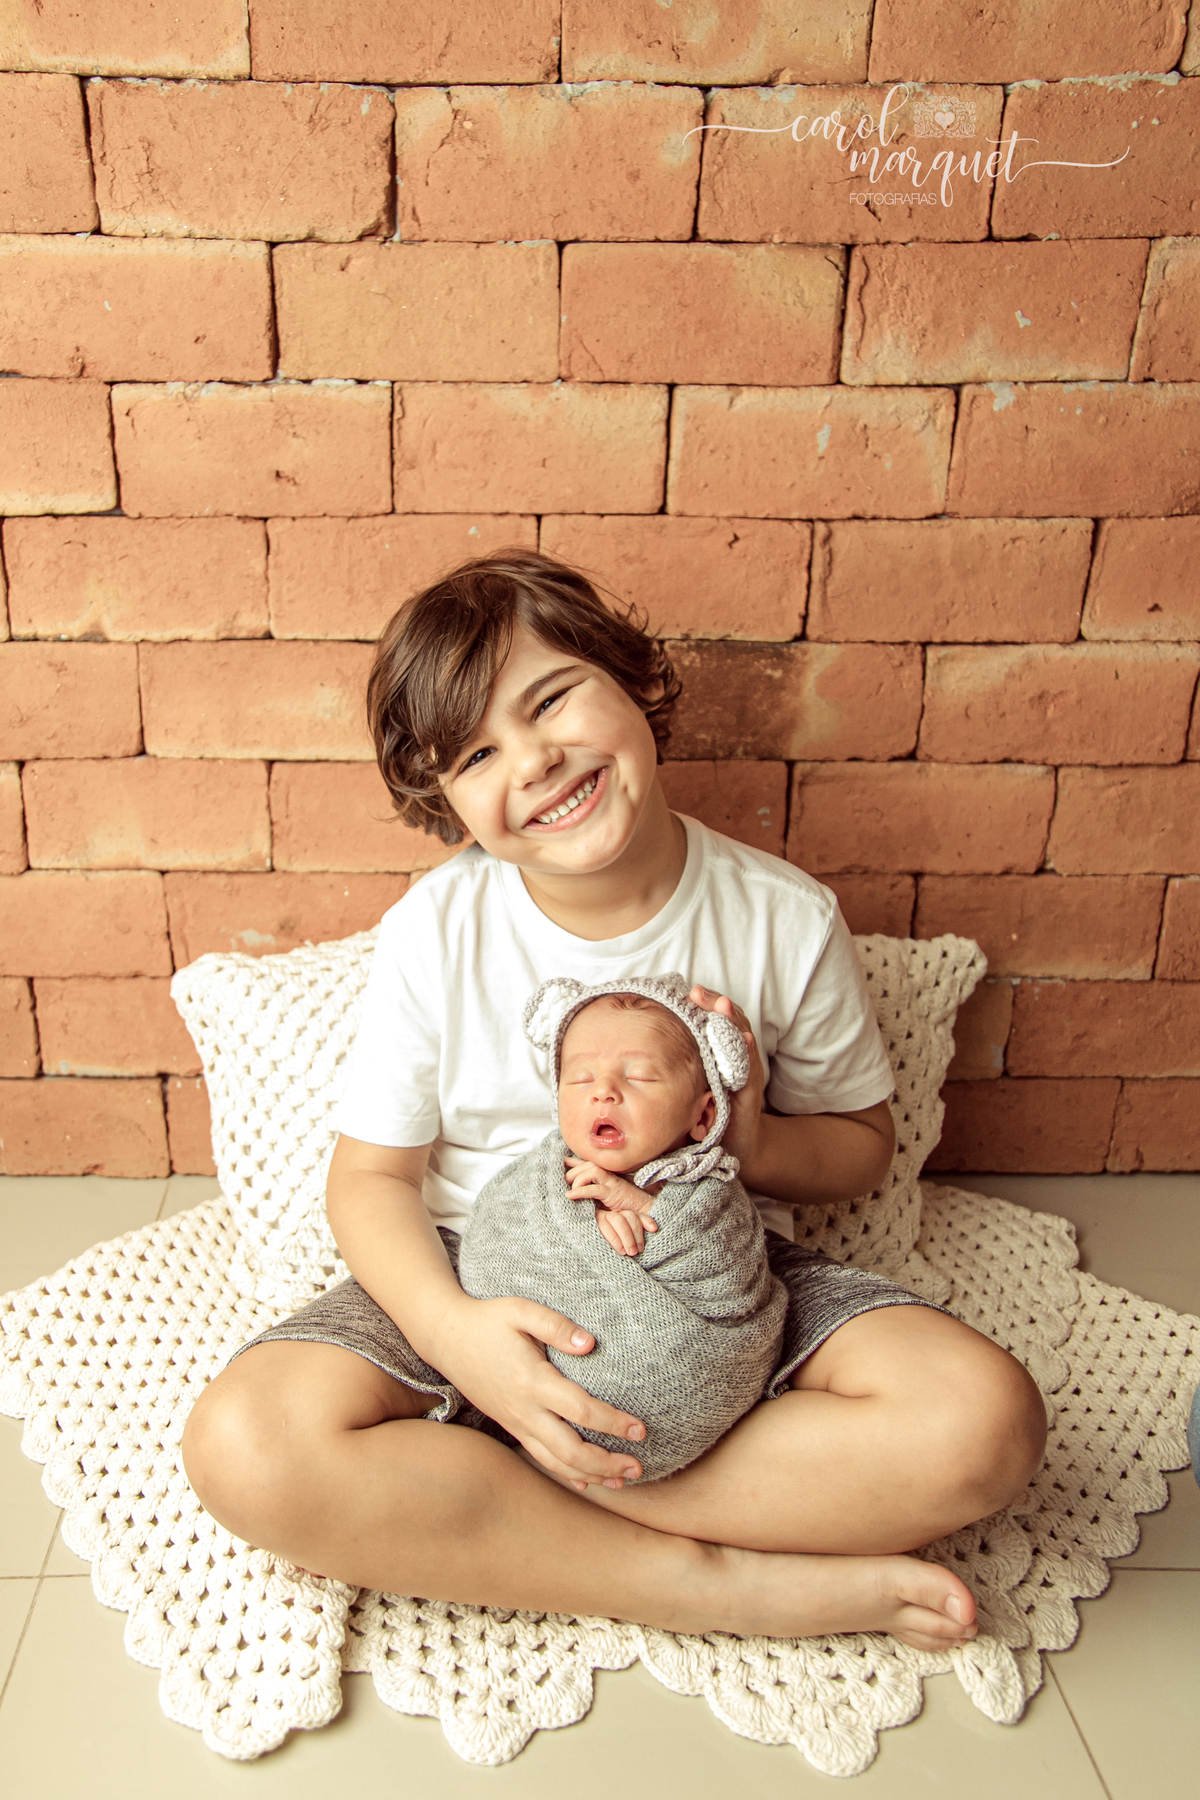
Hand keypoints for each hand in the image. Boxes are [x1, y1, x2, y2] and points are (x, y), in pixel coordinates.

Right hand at [427, 1293, 646, 1491]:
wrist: (445, 1337)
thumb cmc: (487, 1320)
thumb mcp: (520, 1310)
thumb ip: (556, 1325)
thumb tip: (591, 1344)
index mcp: (531, 1380)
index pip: (580, 1409)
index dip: (613, 1423)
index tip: (640, 1429)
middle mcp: (523, 1409)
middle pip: (570, 1450)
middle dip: (606, 1462)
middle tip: (638, 1465)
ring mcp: (515, 1422)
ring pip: (555, 1461)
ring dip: (590, 1474)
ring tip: (621, 1479)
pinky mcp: (510, 1425)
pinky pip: (540, 1457)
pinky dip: (565, 1473)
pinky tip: (585, 1481)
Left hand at [564, 1157, 657, 1255]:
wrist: (645, 1211)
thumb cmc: (626, 1206)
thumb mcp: (605, 1197)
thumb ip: (594, 1189)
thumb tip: (576, 1190)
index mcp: (608, 1174)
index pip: (588, 1162)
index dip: (575, 1161)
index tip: (564, 1161)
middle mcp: (610, 1174)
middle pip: (587, 1164)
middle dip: (573, 1173)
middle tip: (566, 1184)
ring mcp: (612, 1181)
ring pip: (590, 1171)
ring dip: (577, 1180)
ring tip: (571, 1191)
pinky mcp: (613, 1192)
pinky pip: (594, 1188)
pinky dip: (580, 1191)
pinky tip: (571, 1196)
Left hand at [688, 984, 766, 1176]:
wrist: (739, 1145)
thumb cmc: (710, 1114)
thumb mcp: (693, 1085)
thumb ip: (680, 1065)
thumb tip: (643, 1048)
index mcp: (721, 1053)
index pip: (716, 1019)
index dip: (705, 1003)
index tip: (689, 991)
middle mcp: (736, 1057)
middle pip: (731, 1021)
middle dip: (716, 1004)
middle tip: (699, 992)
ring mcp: (746, 1072)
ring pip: (742, 1039)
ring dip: (733, 1021)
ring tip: (722, 1006)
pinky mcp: (750, 1092)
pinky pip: (749, 1069)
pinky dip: (747, 1052)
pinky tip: (744, 1040)